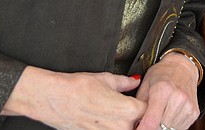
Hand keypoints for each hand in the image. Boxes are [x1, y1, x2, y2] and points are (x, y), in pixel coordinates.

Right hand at [2, 66, 144, 128]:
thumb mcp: (106, 79)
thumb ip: (125, 82)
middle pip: (141, 125)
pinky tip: (104, 120)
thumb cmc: (77, 87)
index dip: (148, 104)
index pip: (150, 110)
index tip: (144, 100)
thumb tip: (134, 81)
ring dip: (125, 124)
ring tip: (113, 113)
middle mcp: (121, 127)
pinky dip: (112, 127)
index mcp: (128, 110)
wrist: (54, 99)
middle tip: (129, 109)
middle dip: (138, 118)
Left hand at [134, 52, 200, 129]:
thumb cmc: (162, 74)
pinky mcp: (194, 112)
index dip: (142, 129)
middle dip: (152, 127)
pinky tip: (168, 116)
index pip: (152, 121)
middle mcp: (178, 98)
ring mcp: (188, 106)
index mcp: (163, 90)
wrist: (183, 66)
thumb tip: (135, 124)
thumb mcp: (145, 85)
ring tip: (158, 116)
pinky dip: (172, 126)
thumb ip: (139, 106)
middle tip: (147, 120)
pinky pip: (180, 128)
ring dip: (163, 127)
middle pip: (161, 128)